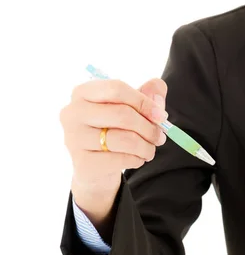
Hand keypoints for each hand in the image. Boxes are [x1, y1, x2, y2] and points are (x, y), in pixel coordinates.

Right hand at [60, 77, 167, 223]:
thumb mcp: (131, 108)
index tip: (161, 116)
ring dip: (146, 146)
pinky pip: (122, 159)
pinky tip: (137, 159)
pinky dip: (137, 160)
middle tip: (160, 137)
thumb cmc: (113, 130)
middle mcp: (73, 112)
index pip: (117, 89)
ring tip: (150, 149)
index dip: (144, 102)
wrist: (95, 167)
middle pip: (122, 114)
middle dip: (149, 128)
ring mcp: (74, 138)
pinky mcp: (83, 162)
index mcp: (83, 92)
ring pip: (124, 139)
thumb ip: (147, 94)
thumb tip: (158, 87)